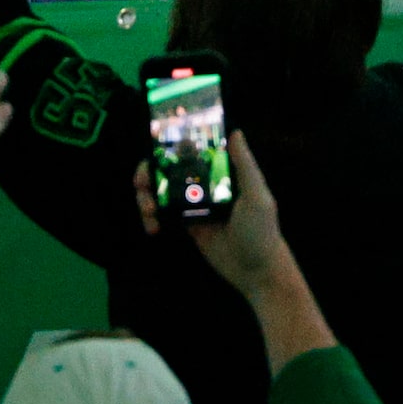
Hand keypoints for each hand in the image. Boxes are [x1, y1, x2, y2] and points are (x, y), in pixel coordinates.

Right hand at [135, 130, 296, 301]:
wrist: (255, 271)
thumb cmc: (260, 230)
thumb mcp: (257, 196)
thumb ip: (244, 165)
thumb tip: (235, 131)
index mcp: (222, 173)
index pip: (193, 151)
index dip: (173, 145)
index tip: (155, 144)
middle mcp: (206, 184)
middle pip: (170, 170)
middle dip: (150, 172)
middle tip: (142, 182)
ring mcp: (195, 205)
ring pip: (162, 192)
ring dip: (147, 196)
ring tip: (148, 209)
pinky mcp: (188, 225)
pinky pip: (165, 215)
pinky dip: (152, 218)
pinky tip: (153, 227)